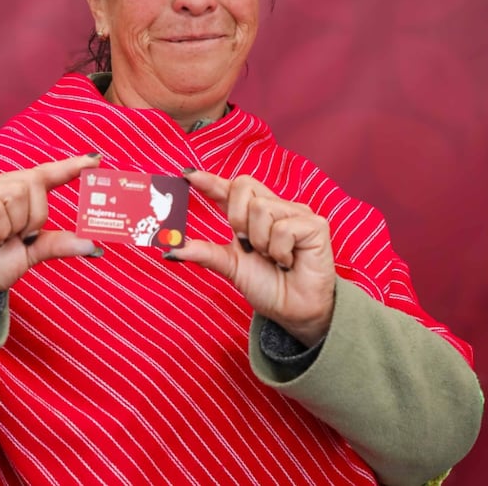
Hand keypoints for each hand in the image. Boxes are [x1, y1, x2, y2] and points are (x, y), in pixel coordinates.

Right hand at [0, 154, 102, 317]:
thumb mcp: (32, 253)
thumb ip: (58, 243)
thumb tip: (92, 243)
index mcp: (10, 192)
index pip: (42, 173)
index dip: (67, 167)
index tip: (94, 161)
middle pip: (32, 182)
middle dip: (36, 215)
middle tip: (22, 237)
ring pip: (15, 193)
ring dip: (16, 225)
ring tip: (1, 240)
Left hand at [167, 170, 335, 345]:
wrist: (293, 311)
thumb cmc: (268, 286)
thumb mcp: (230, 266)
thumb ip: (204, 253)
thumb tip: (171, 248)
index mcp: (251, 216)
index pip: (228, 190)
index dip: (210, 180)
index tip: (188, 175)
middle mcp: (274, 208)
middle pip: (244, 186)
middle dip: (237, 218)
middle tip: (248, 245)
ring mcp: (296, 213)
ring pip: (262, 208)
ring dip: (260, 241)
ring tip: (272, 257)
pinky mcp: (315, 225)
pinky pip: (283, 228)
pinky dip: (279, 250)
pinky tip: (288, 260)